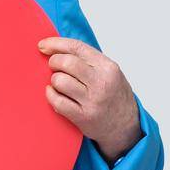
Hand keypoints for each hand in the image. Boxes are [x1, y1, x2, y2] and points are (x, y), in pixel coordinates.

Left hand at [38, 37, 143, 161]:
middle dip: (54, 62)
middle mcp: (102, 83)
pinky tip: (54, 94)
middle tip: (53, 67)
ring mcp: (93, 101)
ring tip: (59, 84)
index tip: (43, 45)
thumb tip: (55, 49)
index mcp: (108, 67)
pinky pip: (57, 101)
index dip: (55, 44)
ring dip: (54, 81)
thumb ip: (88, 60)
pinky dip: (51, 96)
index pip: (77, 47)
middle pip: (66, 63)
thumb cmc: (114, 96)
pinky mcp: (83, 117)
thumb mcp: (109, 72)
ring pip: (59, 81)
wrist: (126, 126)